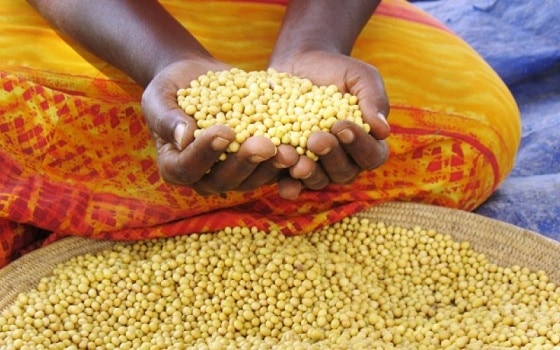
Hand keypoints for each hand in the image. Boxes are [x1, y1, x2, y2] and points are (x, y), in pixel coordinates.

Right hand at [142, 58, 294, 195]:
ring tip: (289, 149)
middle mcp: (205, 178)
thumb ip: (166, 117)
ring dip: (272, 166)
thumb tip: (182, 136)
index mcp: (175, 166)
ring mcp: (233, 175)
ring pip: (253, 179)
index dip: (206, 153)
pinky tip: (304, 150)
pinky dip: (289, 163)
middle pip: (225, 179)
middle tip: (264, 144)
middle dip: (246, 161)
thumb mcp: (159, 96)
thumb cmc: (172, 88)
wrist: (197, 79)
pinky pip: (273, 170)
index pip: (188, 167)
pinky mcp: (257, 166)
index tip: (224, 131)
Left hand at [269, 50, 390, 194]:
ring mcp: (318, 168)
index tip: (342, 126)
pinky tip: (283, 183)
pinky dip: (289, 186)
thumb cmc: (336, 70)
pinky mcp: (292, 167)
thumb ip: (373, 99)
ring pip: (319, 180)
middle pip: (344, 172)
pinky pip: (293, 184)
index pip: (372, 154)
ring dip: (308, 173)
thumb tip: (383, 130)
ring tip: (294, 158)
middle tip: (316, 139)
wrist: (298, 65)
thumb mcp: (359, 76)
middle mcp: (345, 161)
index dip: (359, 145)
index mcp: (367, 143)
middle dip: (330, 156)